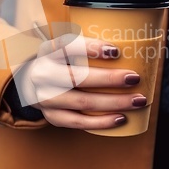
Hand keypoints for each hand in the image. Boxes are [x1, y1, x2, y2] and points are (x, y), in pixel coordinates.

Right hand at [16, 34, 146, 129]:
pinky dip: (101, 122)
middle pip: (77, 77)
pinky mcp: (52, 116)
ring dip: (113, 102)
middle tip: (134, 77)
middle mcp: (44, 74)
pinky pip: (79, 122)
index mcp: (49, 51)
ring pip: (82, 102)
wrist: (31, 83)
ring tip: (137, 100)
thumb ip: (88, 46)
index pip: (66, 46)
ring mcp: (46, 98)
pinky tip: (121, 118)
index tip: (115, 51)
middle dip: (109, 78)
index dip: (90, 48)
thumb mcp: (65, 49)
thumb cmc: (60, 62)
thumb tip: (132, 47)